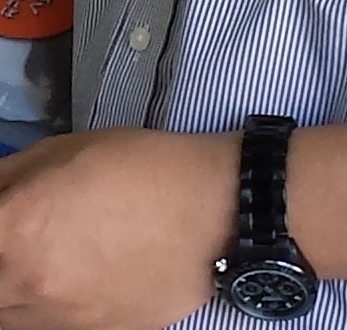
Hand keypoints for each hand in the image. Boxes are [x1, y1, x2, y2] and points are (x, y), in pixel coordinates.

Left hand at [0, 126, 241, 329]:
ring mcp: (52, 320)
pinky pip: (38, 327)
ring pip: (4, 313)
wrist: (211, 217)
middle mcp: (22, 284)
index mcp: (14, 228)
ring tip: (42, 254)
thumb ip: (10, 176)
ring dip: (10, 285)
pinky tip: (64, 277)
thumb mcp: (67, 149)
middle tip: (20, 234)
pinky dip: (38, 305)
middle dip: (2, 251)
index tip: (4, 208)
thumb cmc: (143, 169)